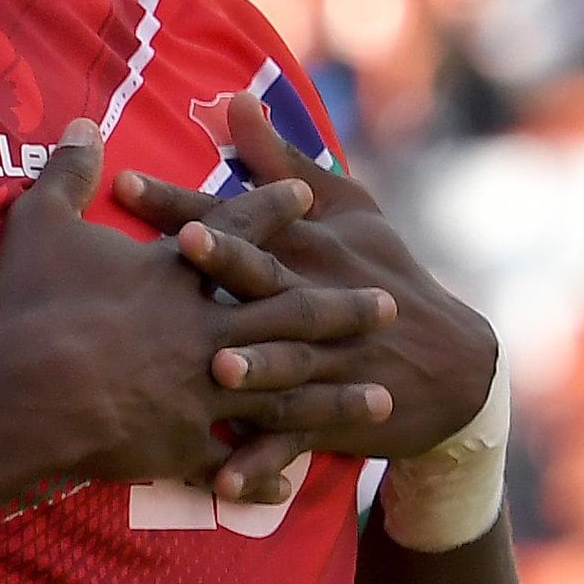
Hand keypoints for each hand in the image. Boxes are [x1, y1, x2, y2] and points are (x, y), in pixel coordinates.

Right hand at [0, 120, 398, 492]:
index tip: (307, 199)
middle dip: (342, 311)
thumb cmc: (35, 306)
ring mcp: (204, 390)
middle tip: (388, 306)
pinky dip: (261, 471)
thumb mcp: (41, 223)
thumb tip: (81, 121)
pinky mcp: (185, 444)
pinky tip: (289, 481)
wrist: (32, 392)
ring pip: (286, 393)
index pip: (236, 234)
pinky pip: (234, 461)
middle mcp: (206, 330)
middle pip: (289, 315)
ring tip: (382, 402)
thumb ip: (67, 172)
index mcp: (178, 276)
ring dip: (335, 399)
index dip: (272, 212)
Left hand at [112, 94, 499, 501]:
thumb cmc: (385, 273)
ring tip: (213, 369)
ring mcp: (325, 360)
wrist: (455, 365)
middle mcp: (313, 299)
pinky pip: (292, 441)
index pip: (240, 218)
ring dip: (255, 364)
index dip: (187, 202)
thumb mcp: (344, 209)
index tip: (129, 183)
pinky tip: (222, 485)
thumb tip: (233, 98)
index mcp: (306, 247)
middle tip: (181, 248)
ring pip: (286, 361)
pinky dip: (261, 465)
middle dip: (227, 262)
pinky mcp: (331, 416)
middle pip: (263, 277)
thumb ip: (279, 159)